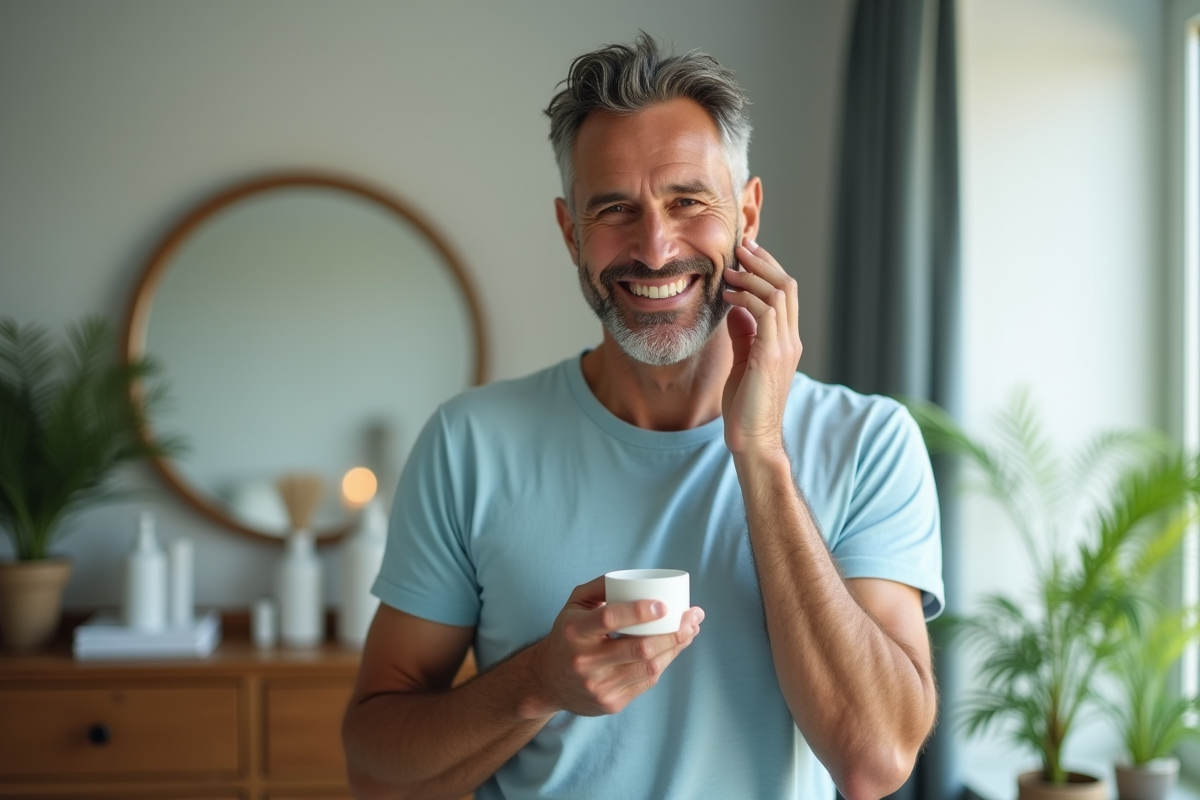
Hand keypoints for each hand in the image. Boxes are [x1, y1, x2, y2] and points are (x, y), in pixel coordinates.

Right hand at [527, 576, 703, 716]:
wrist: (547, 681)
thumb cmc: (567, 635)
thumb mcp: (574, 604)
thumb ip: (599, 586)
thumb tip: (635, 579)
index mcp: (575, 631)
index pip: (610, 619)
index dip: (640, 612)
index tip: (664, 605)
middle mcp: (585, 661)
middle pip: (639, 648)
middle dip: (673, 633)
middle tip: (692, 617)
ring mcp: (599, 685)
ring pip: (649, 668)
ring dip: (676, 648)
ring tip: (690, 631)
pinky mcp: (611, 703)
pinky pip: (646, 682)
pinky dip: (664, 663)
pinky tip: (674, 648)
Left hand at [721, 238, 802, 458]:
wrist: (752, 439)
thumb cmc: (745, 406)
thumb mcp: (743, 361)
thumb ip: (744, 334)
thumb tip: (736, 307)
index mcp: (786, 341)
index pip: (785, 293)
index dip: (767, 269)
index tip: (746, 254)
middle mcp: (791, 340)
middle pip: (786, 285)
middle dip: (763, 262)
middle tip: (741, 247)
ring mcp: (784, 347)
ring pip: (778, 293)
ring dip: (752, 276)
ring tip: (729, 269)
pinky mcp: (771, 355)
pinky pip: (765, 312)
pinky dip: (746, 298)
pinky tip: (727, 297)